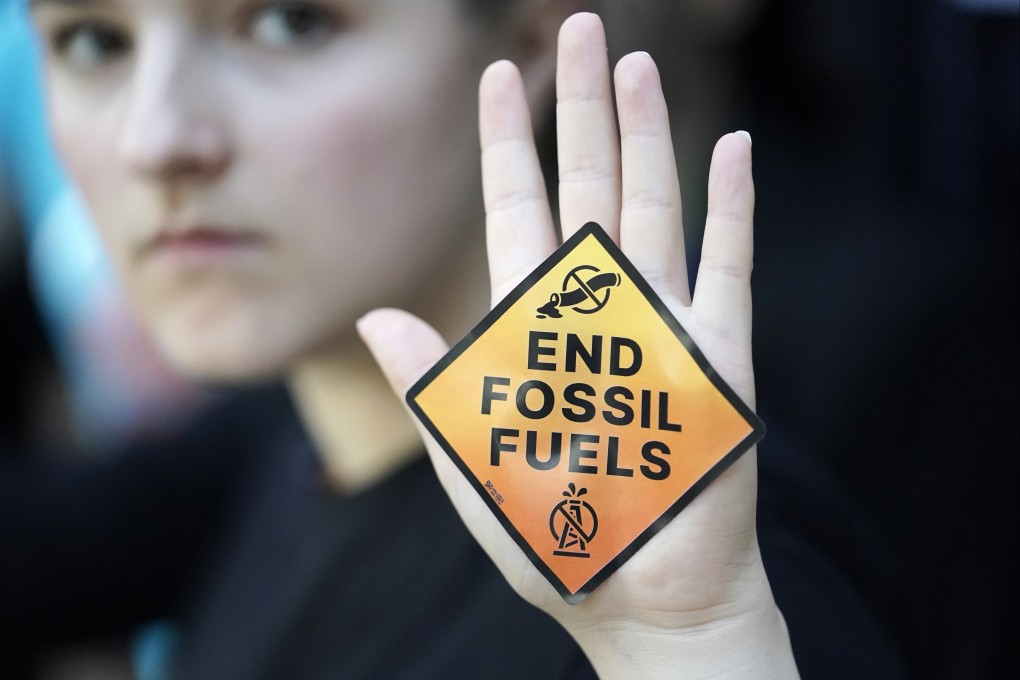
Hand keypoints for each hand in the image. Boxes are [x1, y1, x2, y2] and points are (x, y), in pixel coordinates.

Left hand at [360, 13, 797, 679]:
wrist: (638, 595)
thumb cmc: (550, 536)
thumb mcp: (473, 457)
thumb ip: (437, 383)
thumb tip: (379, 318)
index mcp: (533, 328)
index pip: (516, 214)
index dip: (507, 145)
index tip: (495, 76)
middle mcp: (596, 310)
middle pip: (586, 188)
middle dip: (581, 110)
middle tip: (581, 30)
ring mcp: (661, 325)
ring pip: (650, 209)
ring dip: (646, 138)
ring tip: (637, 67)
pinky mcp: (717, 357)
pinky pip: (726, 269)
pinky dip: (728, 211)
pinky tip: (728, 150)